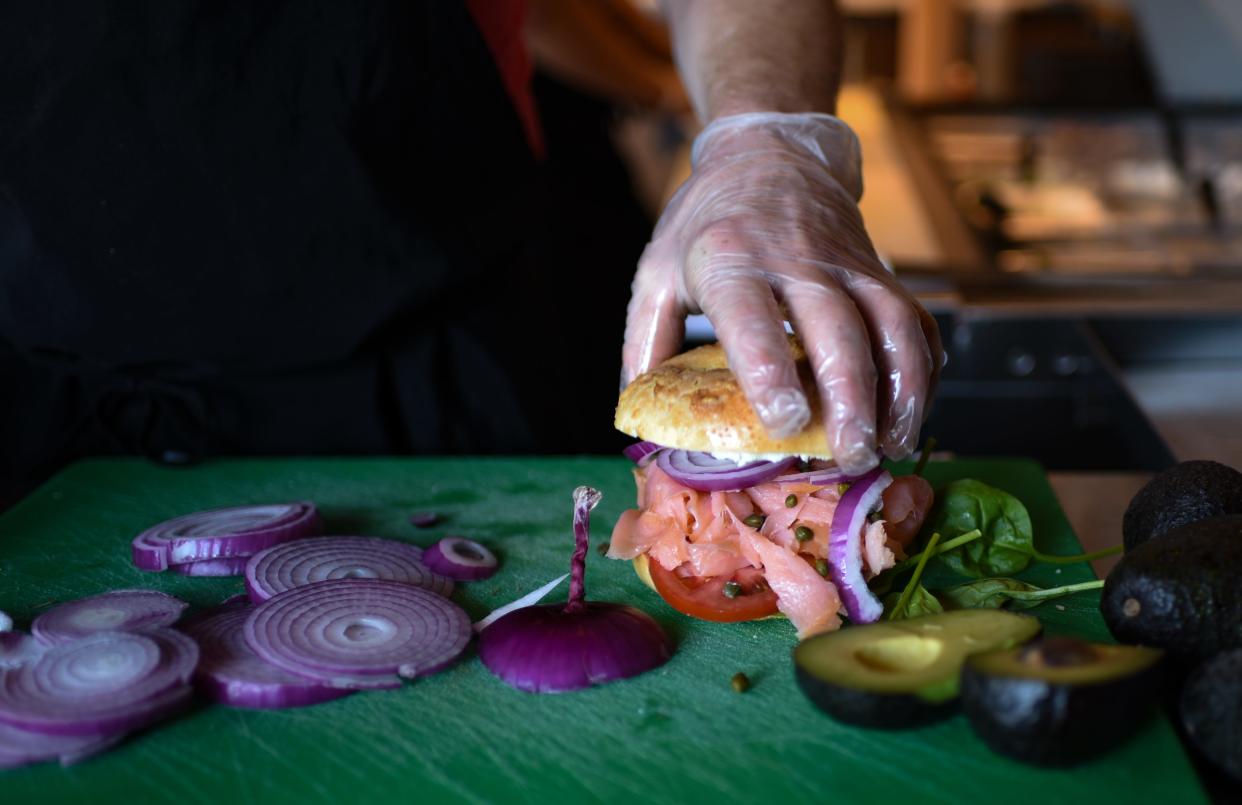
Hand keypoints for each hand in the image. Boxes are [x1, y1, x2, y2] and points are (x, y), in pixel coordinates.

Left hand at [622, 112, 941, 473]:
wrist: (770, 154)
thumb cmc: (706, 224)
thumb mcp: (657, 271)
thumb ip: (644, 343)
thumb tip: (640, 418)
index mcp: (728, 259)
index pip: (752, 318)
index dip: (770, 371)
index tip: (785, 422)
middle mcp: (796, 258)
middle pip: (837, 329)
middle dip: (850, 398)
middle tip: (850, 455)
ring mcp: (848, 264)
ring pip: (892, 326)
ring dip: (900, 391)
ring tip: (891, 445)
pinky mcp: (881, 272)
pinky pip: (916, 322)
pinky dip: (922, 371)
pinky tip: (910, 412)